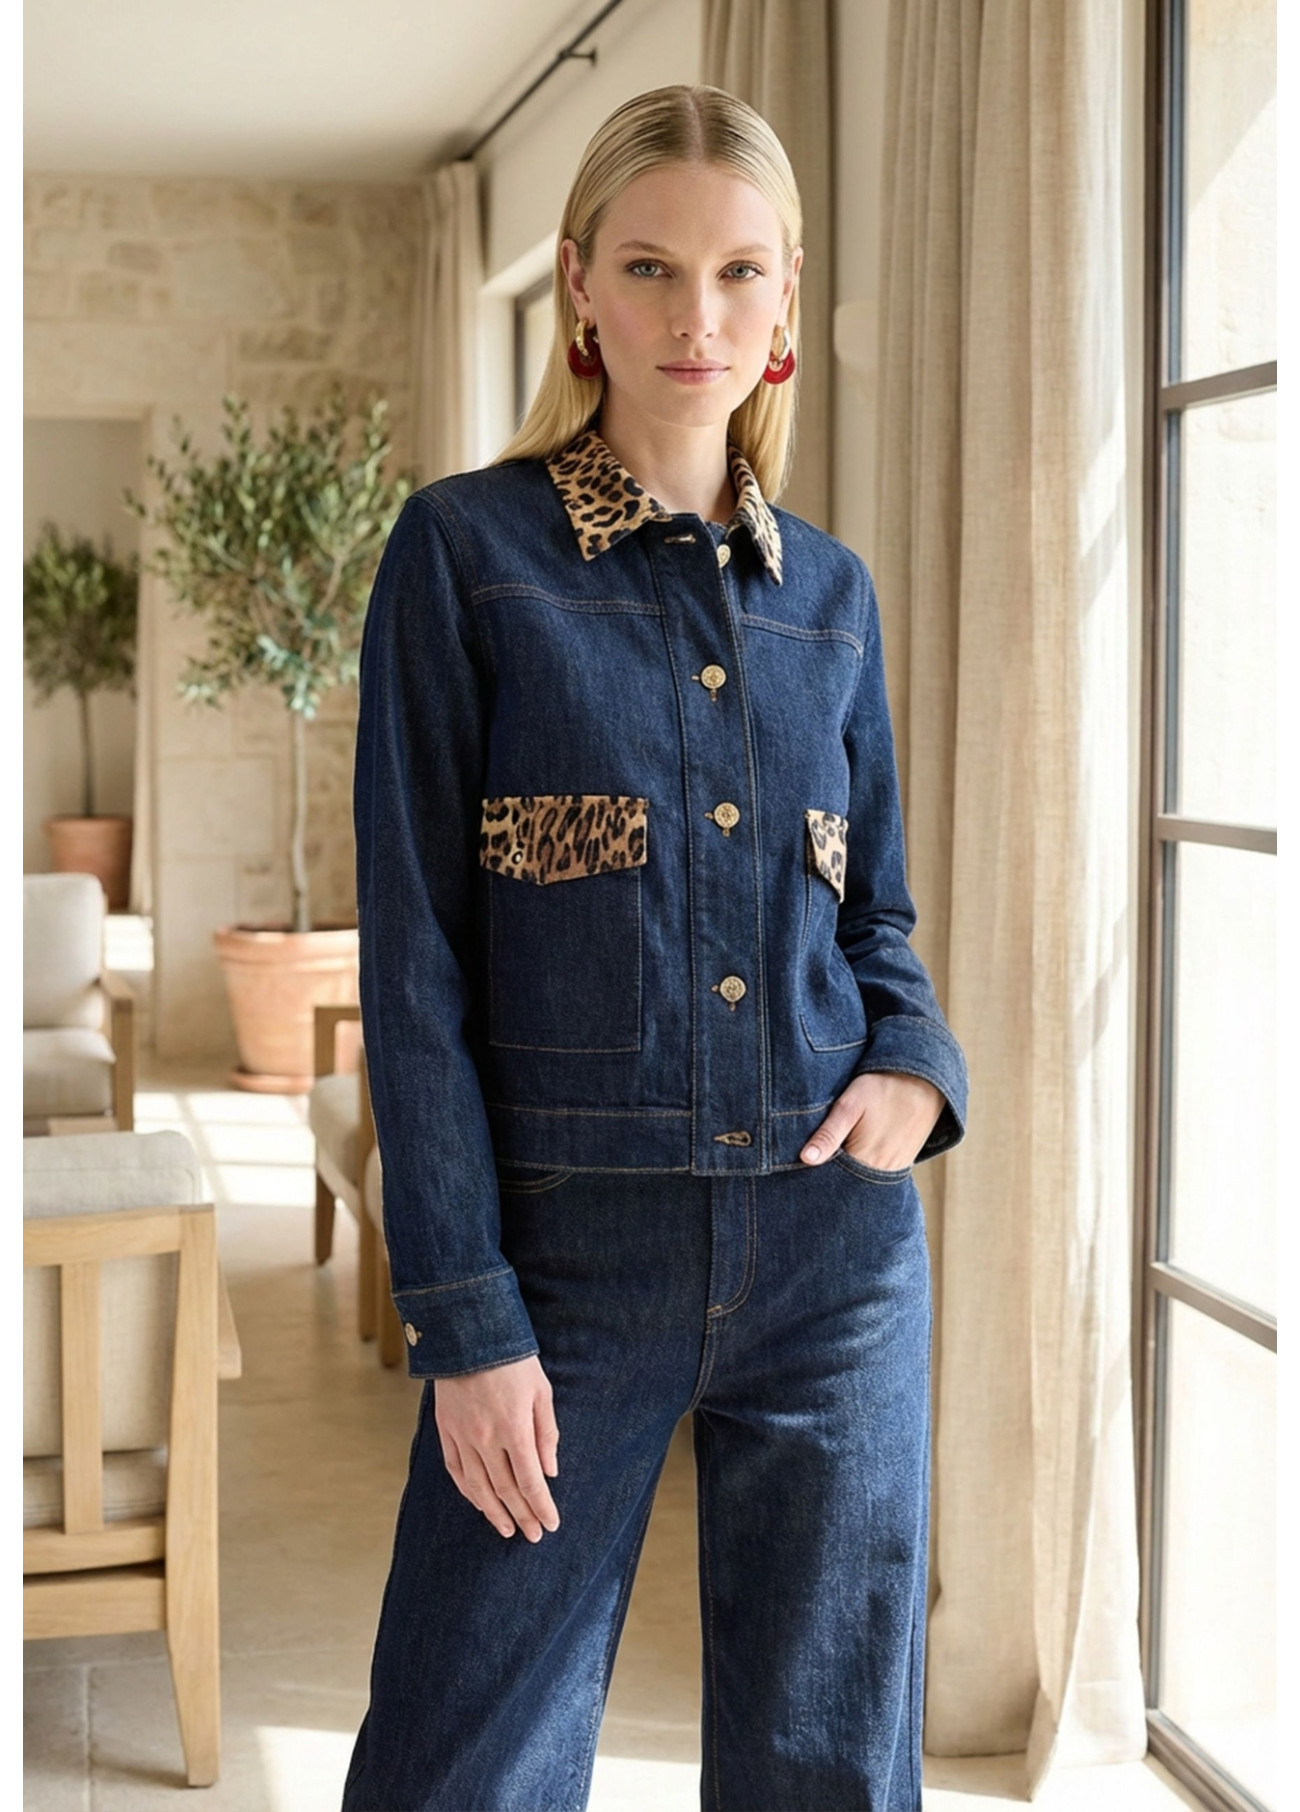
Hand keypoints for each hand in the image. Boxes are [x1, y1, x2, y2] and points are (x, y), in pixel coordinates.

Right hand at [433, 1354, 560, 1541]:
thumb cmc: (513, 1360)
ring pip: (478, 1487)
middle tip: (533, 1535)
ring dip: (494, 1512)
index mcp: (514, 1428)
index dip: (541, 1506)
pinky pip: (456, 1470)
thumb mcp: (541, 1391)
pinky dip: (468, 1492)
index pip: (530, 1480)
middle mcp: (486, 1438)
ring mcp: (462, 1436)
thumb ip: (547, 1433)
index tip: (550, 1524)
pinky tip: (479, 1504)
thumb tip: (550, 1472)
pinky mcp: (445, 1430)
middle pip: (506, 1489)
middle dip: (522, 1515)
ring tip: (507, 1530)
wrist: (468, 1334)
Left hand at [800, 1071, 943, 1171]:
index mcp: (865, 1160)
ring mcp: (894, 1170)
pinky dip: (861, 1170)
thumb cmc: (882, 1088)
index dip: (815, 1177)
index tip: (801, 1169)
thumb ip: (828, 1135)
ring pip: (861, 1183)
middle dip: (830, 1179)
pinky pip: (876, 1176)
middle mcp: (881, 1172)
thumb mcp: (849, 1106)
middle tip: (813, 1165)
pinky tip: (852, 1157)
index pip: (832, 1182)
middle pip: (847, 1186)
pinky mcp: (901, 1163)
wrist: (921, 1080)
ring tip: (833, 1160)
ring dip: (846, 1175)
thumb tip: (806, 1159)